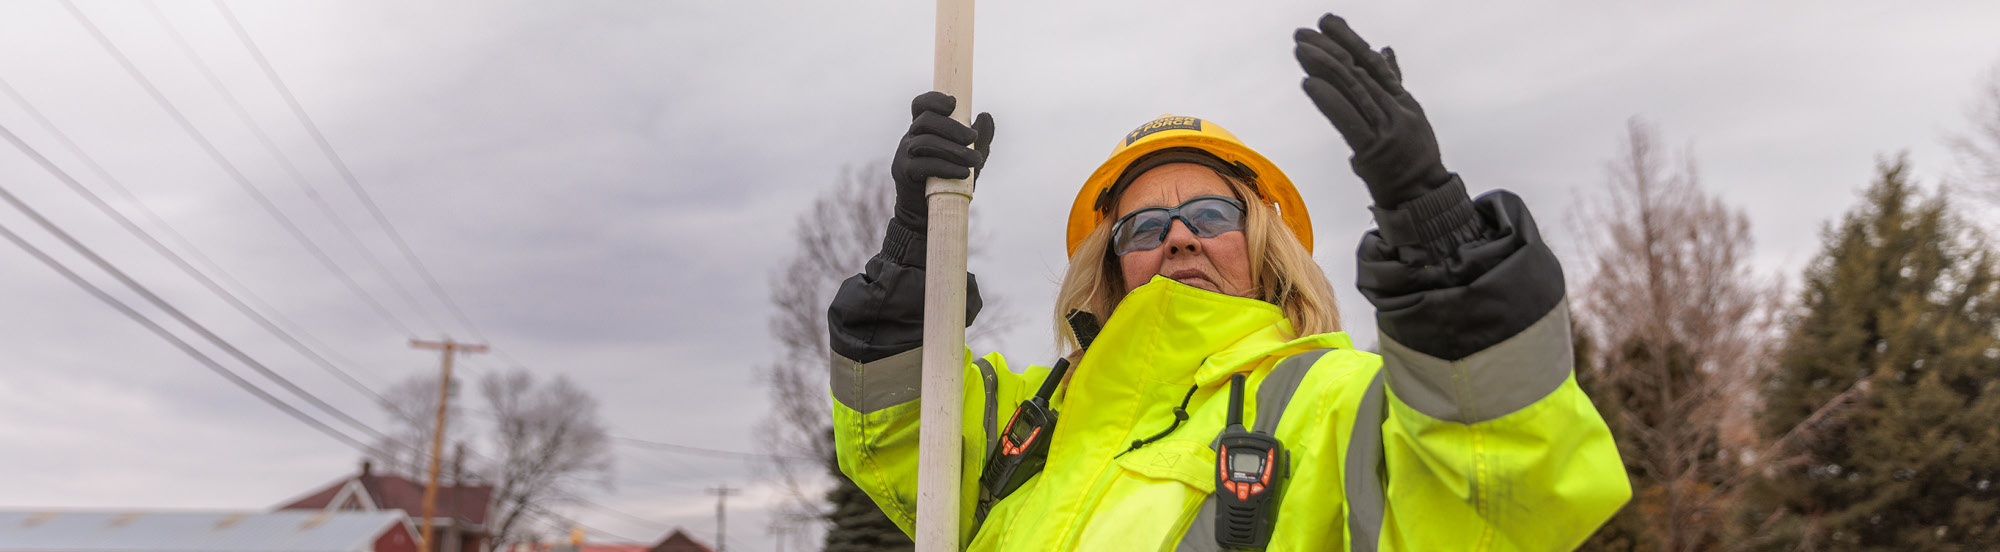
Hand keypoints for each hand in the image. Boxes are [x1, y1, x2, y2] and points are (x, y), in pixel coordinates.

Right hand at [890, 91, 994, 226]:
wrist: (928, 212)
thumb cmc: (949, 179)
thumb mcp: (969, 157)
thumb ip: (979, 138)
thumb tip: (985, 115)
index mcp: (923, 128)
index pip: (921, 105)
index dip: (934, 99)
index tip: (954, 103)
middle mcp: (910, 137)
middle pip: (926, 120)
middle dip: (952, 127)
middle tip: (973, 139)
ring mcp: (904, 154)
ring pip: (925, 142)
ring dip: (954, 150)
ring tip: (975, 161)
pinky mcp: (903, 172)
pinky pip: (923, 164)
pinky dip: (945, 167)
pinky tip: (962, 173)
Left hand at [1294, 14, 1449, 207]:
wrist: (1424, 196)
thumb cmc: (1414, 158)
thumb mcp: (1410, 114)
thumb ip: (1394, 82)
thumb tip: (1385, 50)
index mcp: (1402, 99)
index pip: (1371, 62)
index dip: (1348, 39)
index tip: (1328, 22)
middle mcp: (1395, 108)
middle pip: (1357, 71)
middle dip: (1327, 49)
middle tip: (1302, 33)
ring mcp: (1386, 128)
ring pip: (1352, 89)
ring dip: (1322, 66)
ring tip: (1300, 50)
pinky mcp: (1374, 150)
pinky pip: (1349, 120)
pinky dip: (1328, 100)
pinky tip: (1308, 83)